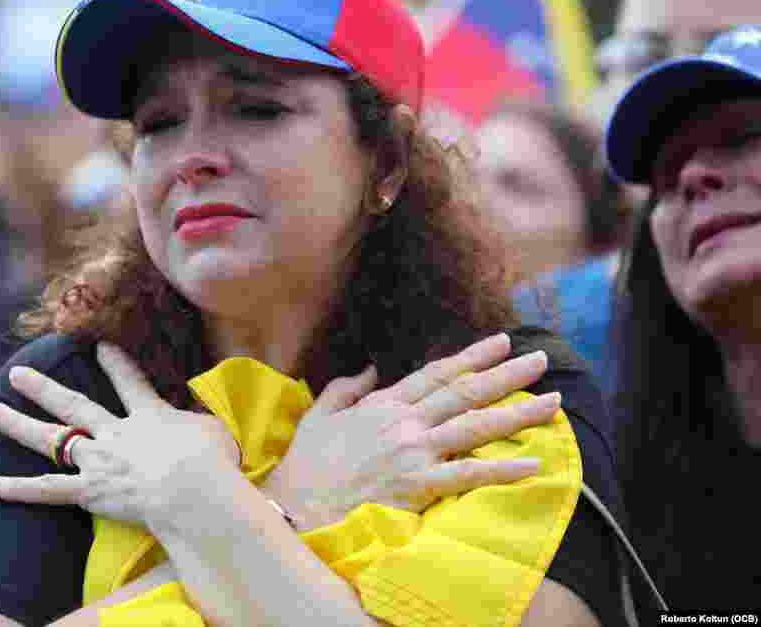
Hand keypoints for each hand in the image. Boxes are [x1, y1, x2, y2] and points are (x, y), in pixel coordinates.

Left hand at [0, 342, 239, 524]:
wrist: (192, 489)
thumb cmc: (211, 461)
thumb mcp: (215, 430)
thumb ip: (201, 421)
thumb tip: (202, 419)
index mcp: (148, 415)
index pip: (129, 383)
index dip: (115, 363)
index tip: (100, 347)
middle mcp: (115, 432)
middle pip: (72, 405)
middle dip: (43, 388)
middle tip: (16, 373)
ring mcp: (97, 460)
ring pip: (50, 439)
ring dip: (18, 424)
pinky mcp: (89, 492)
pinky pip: (47, 490)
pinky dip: (18, 488)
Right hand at [263, 333, 558, 530]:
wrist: (296, 506)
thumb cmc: (306, 465)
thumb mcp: (318, 415)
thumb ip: (346, 387)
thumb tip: (370, 367)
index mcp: (383, 403)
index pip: (436, 374)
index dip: (472, 357)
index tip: (501, 343)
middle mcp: (404, 422)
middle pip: (465, 393)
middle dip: (507, 374)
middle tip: (541, 361)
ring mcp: (413, 452)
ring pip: (475, 426)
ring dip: (518, 413)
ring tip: (553, 403)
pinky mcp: (418, 485)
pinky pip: (468, 474)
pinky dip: (503, 469)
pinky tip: (534, 463)